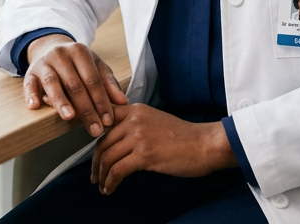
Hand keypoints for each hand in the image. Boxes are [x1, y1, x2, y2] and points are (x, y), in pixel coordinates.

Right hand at [23, 34, 127, 137]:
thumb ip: (108, 84)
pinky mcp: (30, 72)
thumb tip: (123, 102)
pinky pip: (29, 84)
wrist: (50, 48)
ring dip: (61, 101)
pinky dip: (31, 95)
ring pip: (53, 83)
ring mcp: (44, 63)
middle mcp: (61, 54)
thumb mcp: (95, 67)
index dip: (101, 101)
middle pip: (75, 84)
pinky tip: (35, 106)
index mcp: (80, 52)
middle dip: (86, 109)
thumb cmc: (77, 63)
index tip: (108, 120)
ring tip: (69, 117)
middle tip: (94, 129)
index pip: (93, 80)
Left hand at [90, 104, 237, 193]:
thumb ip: (135, 125)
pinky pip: (117, 170)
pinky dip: (110, 182)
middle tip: (95, 175)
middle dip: (96, 162)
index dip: (94, 138)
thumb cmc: (184, 137)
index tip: (94, 153)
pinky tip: (110, 189)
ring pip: (107, 157)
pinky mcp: (144, 154)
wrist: (205, 144)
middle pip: (103, 142)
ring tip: (102, 185)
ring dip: (101, 175)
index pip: (104, 120)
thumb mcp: (155, 121)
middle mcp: (134, 120)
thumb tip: (117, 142)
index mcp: (136, 110)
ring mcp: (138, 136)